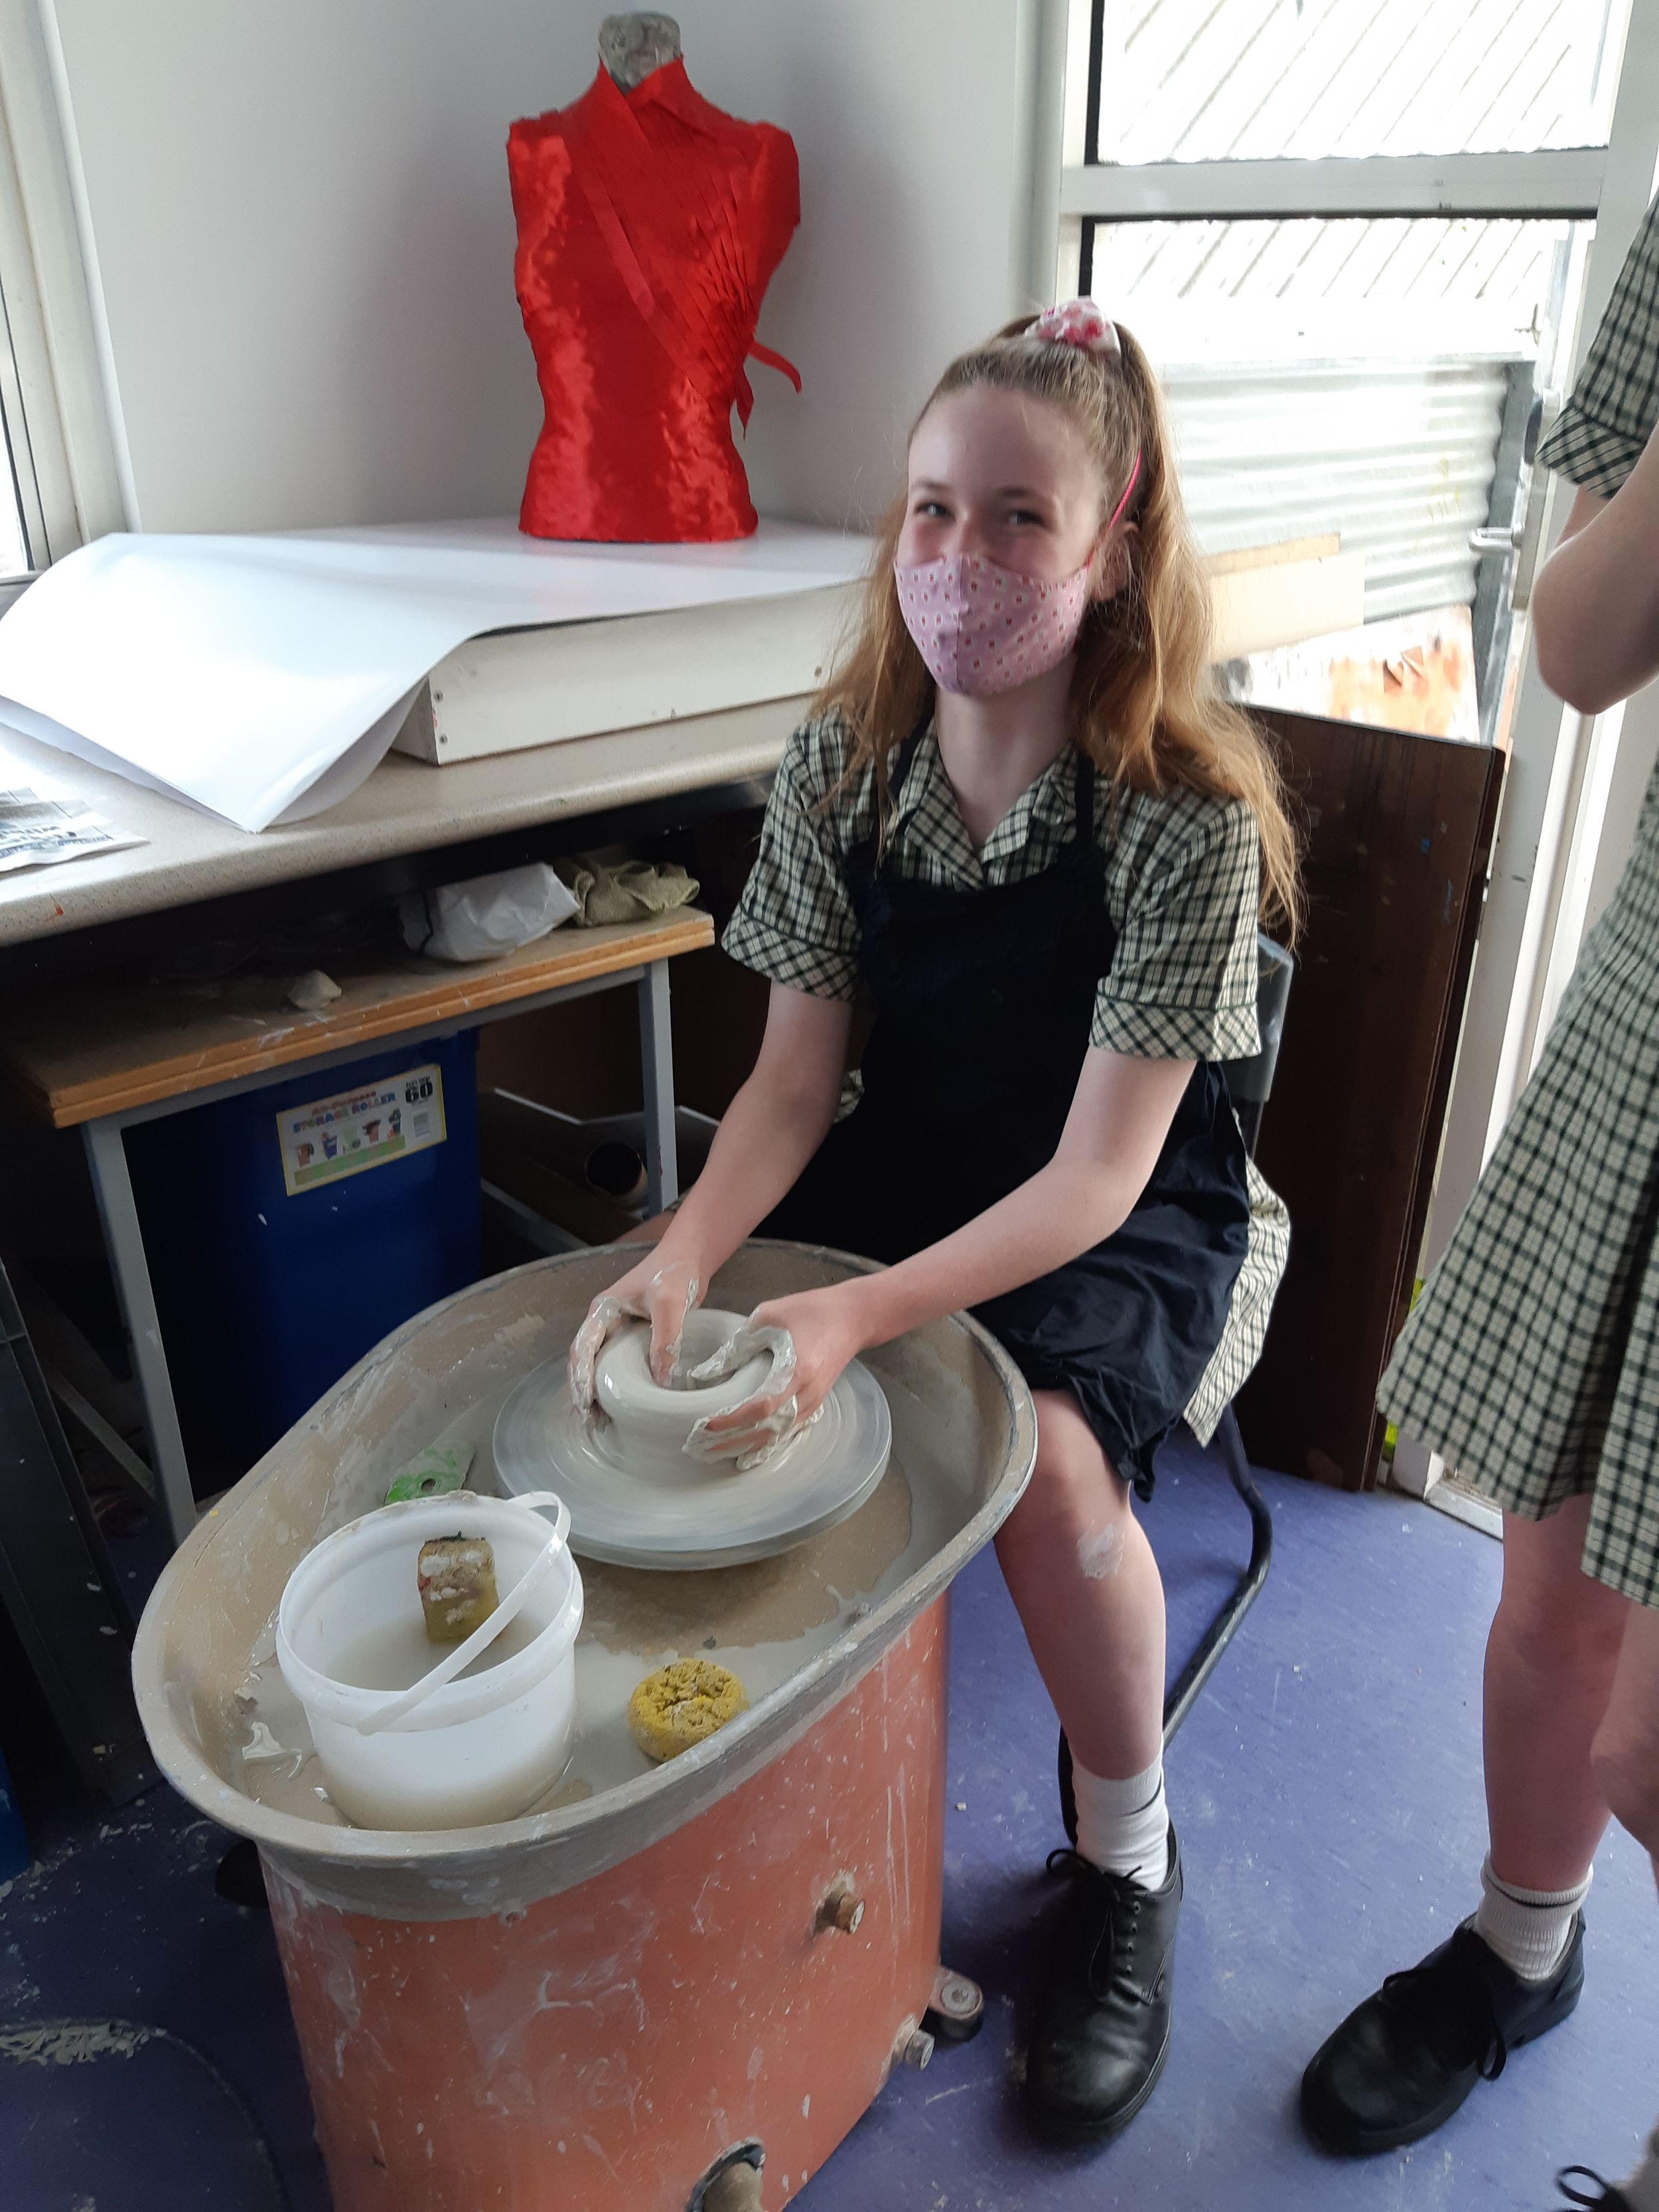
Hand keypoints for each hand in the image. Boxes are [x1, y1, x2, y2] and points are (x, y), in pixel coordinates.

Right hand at [568, 1250, 702, 1414]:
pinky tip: (618, 1403)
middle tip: (589, 1419)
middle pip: (584, 1360)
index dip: (581, 1376)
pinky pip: (618, 1363)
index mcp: (603, 1310)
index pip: (583, 1347)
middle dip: (582, 1389)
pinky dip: (613, 1383)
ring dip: (595, 1389)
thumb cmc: (675, 1271)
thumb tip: (661, 1380)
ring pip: (598, 1364)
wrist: (691, 1257)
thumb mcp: (670, 1303)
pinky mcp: (634, 1337)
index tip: (586, 1401)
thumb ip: (665, 1339)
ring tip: (599, 1419)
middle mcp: (605, 1321)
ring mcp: (618, 1330)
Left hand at [684, 1284, 867, 1467]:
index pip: (761, 1407)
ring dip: (743, 1447)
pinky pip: (785, 1432)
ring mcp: (813, 1402)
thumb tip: (704, 1374)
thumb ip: (737, 1347)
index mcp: (797, 1370)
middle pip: (766, 1430)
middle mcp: (807, 1394)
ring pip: (776, 1436)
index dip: (732, 1420)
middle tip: (698, 1447)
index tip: (705, 1424)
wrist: (852, 1317)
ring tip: (712, 1452)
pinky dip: (763, 1444)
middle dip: (730, 1442)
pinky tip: (743, 1453)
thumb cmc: (810, 1311)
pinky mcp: (814, 1404)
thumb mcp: (768, 1317)